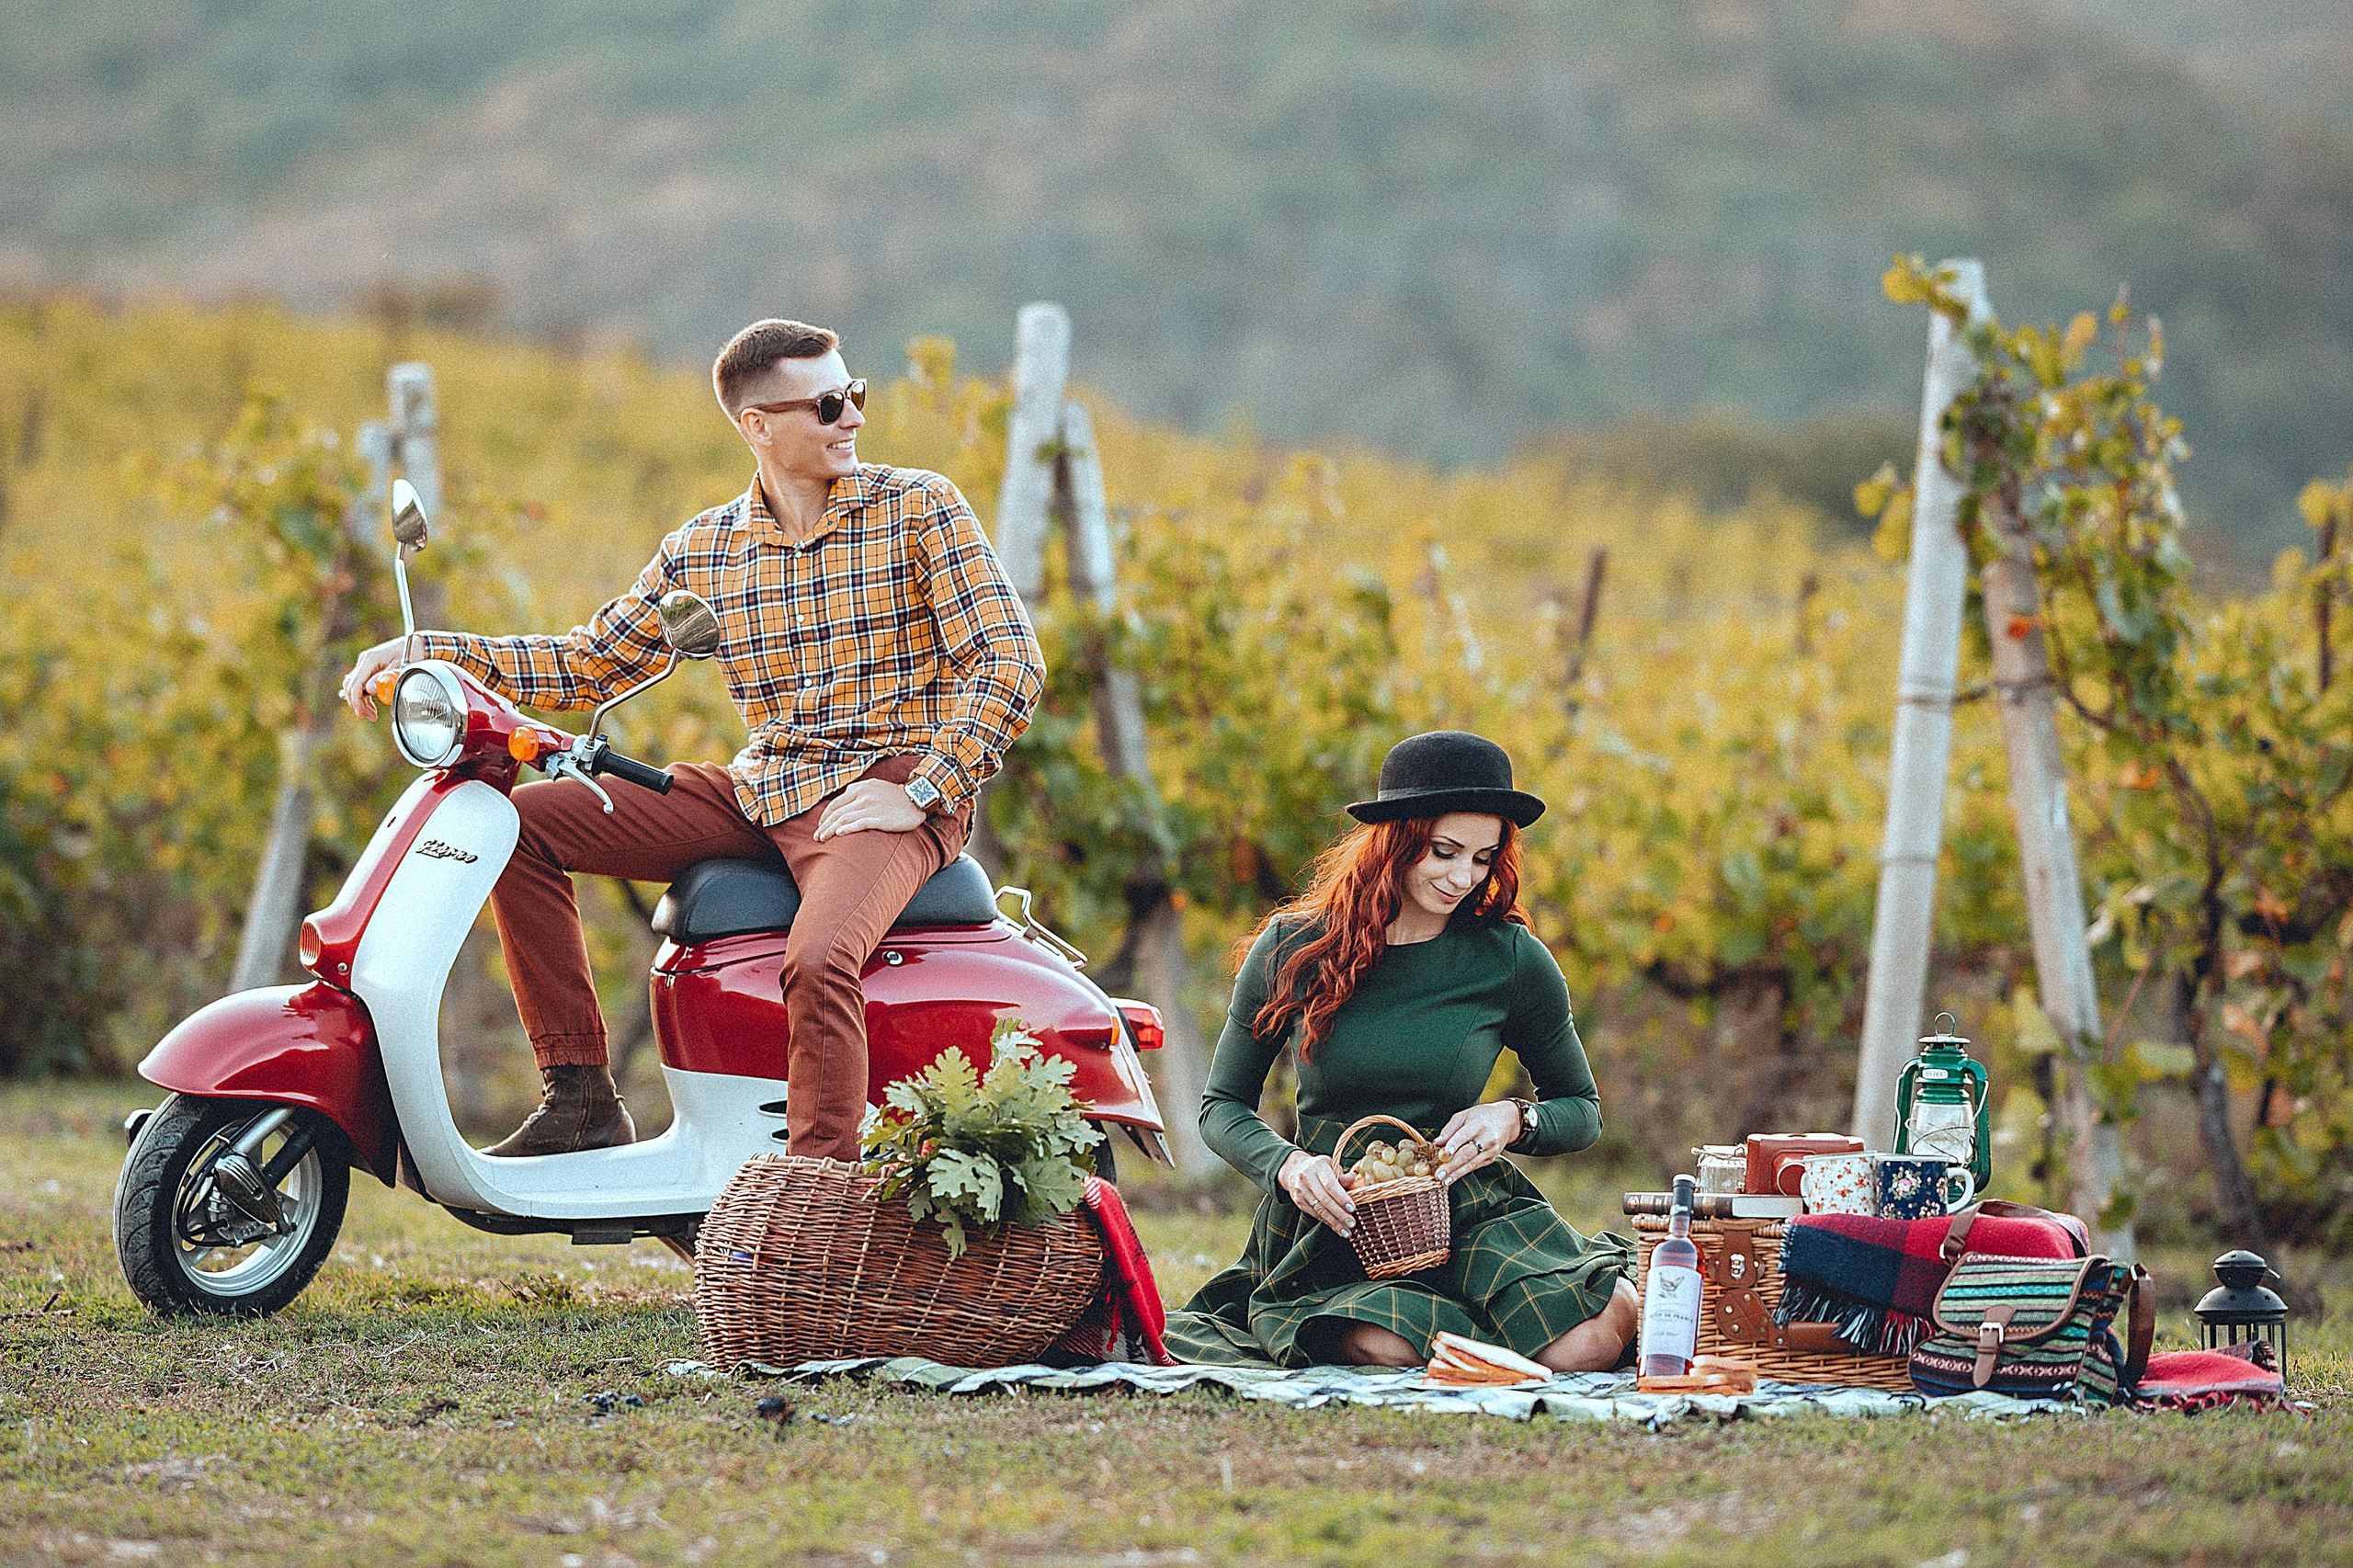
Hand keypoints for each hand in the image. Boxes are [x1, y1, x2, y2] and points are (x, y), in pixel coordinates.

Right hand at [338, 635, 412, 718]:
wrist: (416, 643)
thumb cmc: (411, 653)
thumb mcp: (401, 667)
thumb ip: (386, 678)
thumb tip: (370, 690)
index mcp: (370, 659)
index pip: (355, 683)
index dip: (356, 701)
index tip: (362, 713)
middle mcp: (365, 660)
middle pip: (351, 686)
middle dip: (357, 704)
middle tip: (369, 716)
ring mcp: (366, 664)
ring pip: (354, 686)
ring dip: (360, 701)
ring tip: (372, 714)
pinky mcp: (369, 668)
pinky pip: (360, 684)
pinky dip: (364, 696)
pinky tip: (371, 706)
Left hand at [813, 778, 927, 840]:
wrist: (916, 799)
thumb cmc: (895, 796)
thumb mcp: (874, 786)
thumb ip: (858, 792)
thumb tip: (843, 800)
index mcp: (859, 788)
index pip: (835, 804)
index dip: (824, 817)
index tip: (820, 826)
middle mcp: (862, 796)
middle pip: (836, 813)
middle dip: (824, 826)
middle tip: (816, 837)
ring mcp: (871, 807)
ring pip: (844, 819)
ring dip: (830, 830)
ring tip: (823, 839)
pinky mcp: (880, 818)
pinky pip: (859, 824)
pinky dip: (847, 829)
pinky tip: (839, 834)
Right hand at [1277, 1149, 1356, 1236]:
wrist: (1295, 1170)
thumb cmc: (1320, 1169)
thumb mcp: (1331, 1166)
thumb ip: (1342, 1176)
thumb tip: (1351, 1180)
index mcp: (1318, 1166)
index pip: (1330, 1184)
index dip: (1341, 1198)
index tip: (1352, 1209)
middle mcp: (1306, 1177)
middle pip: (1324, 1199)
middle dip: (1339, 1213)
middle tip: (1352, 1223)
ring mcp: (1300, 1190)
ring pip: (1319, 1209)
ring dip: (1334, 1222)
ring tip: (1346, 1231)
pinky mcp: (1298, 1201)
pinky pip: (1314, 1214)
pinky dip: (1327, 1222)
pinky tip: (1336, 1227)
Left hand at [1435, 1101, 1523, 1184]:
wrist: (1506, 1121)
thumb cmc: (1482, 1116)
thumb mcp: (1465, 1115)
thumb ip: (1450, 1128)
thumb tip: (1437, 1143)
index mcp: (1478, 1125)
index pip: (1465, 1135)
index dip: (1455, 1144)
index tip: (1445, 1153)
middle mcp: (1486, 1139)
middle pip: (1467, 1153)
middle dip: (1452, 1165)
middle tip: (1439, 1174)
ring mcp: (1490, 1151)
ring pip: (1471, 1164)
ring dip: (1456, 1174)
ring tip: (1444, 1181)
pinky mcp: (1490, 1159)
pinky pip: (1475, 1167)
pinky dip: (1462, 1173)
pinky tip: (1452, 1178)